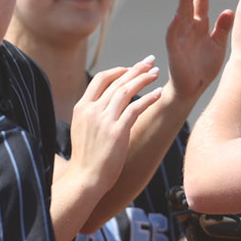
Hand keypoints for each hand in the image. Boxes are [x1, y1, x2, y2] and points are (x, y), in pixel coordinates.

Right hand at [67, 58, 162, 196]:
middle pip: (117, 81)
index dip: (118, 71)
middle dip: (135, 69)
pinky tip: (158, 93)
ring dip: (143, 79)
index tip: (132, 68)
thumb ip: (94, 114)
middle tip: (150, 61)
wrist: (85, 178)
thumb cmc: (87, 158)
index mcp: (81, 108)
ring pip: (126, 91)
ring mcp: (104, 120)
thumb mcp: (84, 130)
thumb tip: (109, 105)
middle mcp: (92, 110)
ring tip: (156, 73)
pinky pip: (136, 108)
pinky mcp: (117, 131)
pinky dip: (148, 98)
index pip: (101, 80)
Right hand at [164, 0, 233, 102]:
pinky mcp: (174, 51)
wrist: (194, 88)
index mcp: (201, 27)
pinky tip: (177, 16)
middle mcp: (189, 30)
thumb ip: (223, 29)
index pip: (202, 4)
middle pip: (189, 6)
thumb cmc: (205, 67)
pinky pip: (172, 37)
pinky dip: (174, 27)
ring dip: (182, 4)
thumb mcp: (218, 45)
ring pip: (180, 17)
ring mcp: (180, 39)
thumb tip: (230, 10)